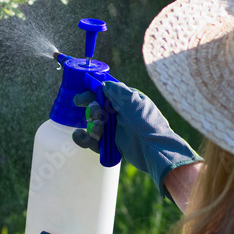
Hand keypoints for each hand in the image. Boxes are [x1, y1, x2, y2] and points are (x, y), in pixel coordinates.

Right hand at [72, 80, 201, 199]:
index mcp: (125, 100)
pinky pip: (92, 141)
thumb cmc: (146, 122)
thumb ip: (116, 89)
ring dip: (91, 127)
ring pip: (92, 125)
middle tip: (98, 117)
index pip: (103, 93)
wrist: (153, 149)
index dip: (90, 95)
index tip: (79, 100)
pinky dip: (84, 139)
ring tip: (99, 130)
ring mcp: (114, 130)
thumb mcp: (133, 100)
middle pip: (95, 109)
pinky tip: (81, 136)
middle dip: (92, 111)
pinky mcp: (110, 145)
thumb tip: (103, 84)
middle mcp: (118, 114)